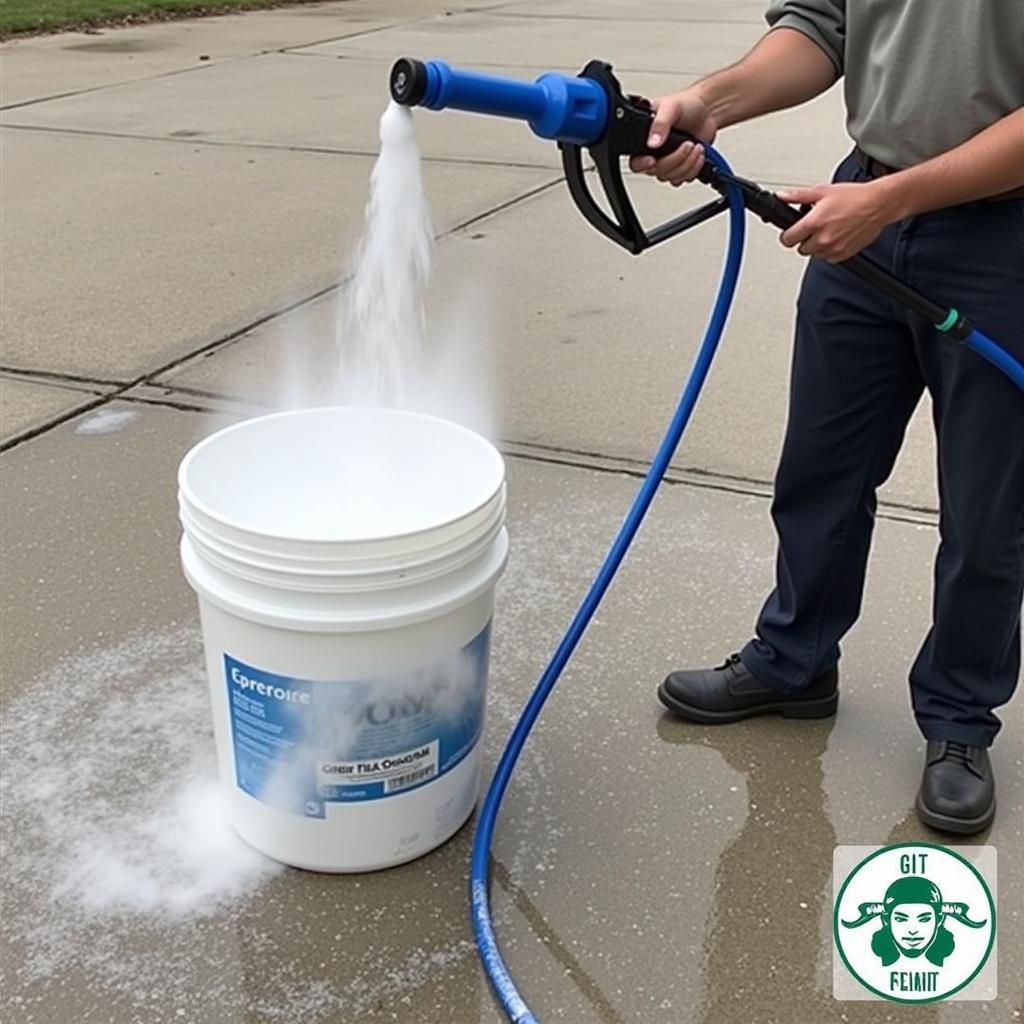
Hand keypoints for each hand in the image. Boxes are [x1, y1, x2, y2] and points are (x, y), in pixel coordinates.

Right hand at [628, 91, 717, 185]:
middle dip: (676, 159)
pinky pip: (683, 179)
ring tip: (695, 146)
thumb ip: (659, 124)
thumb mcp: (670, 107)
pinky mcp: (681, 167)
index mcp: (645, 138)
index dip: (643, 164)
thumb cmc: (687, 104)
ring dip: (687, 164)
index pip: (636, 162)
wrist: (707, 110)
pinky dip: (694, 168)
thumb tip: (652, 142)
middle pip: (657, 171)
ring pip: (671, 177)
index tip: (654, 160)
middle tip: (687, 144)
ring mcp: (668, 161)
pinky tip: (698, 153)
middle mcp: (654, 153)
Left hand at [778, 181, 898, 261]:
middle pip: (800, 248)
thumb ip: (798, 196)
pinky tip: (837, 236)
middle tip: (814, 227)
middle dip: (804, 239)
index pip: (787, 239)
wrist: (879, 204)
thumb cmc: (854, 197)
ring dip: (817, 245)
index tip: (792, 231)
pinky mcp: (843, 254)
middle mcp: (823, 238)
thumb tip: (781, 196)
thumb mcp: (823, 191)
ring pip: (814, 254)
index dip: (788, 234)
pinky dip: (829, 250)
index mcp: (815, 223)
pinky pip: (828, 258)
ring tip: (828, 229)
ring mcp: (833, 248)